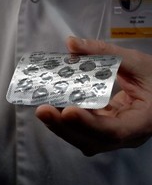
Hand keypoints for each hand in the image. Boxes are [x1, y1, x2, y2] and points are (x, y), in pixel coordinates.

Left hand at [36, 37, 151, 155]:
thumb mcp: (137, 63)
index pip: (115, 131)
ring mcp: (112, 136)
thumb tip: (71, 43)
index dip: (89, 124)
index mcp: (142, 122)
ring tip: (43, 108)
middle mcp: (126, 136)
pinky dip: (66, 121)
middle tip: (42, 110)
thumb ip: (105, 52)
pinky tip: (54, 106)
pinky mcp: (102, 130)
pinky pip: (82, 130)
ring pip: (83, 139)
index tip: (67, 111)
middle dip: (64, 127)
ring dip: (61, 125)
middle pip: (92, 140)